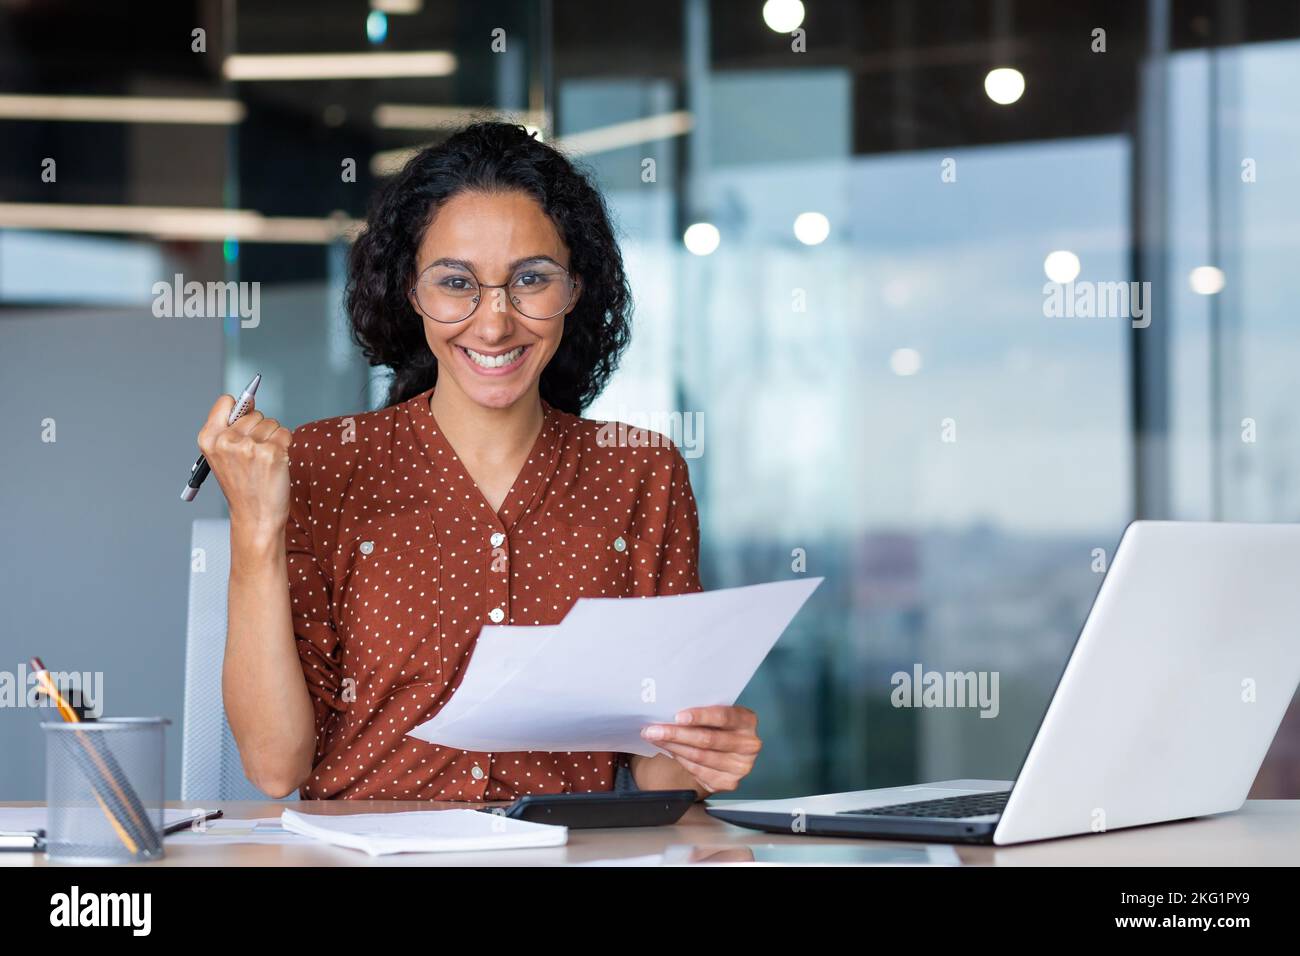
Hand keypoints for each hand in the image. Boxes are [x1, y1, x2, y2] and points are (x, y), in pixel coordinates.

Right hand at [197, 394, 292, 540]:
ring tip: (265, 462)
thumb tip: (249, 399)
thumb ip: (231, 428)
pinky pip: (286, 433)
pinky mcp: (271, 452)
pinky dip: (286, 445)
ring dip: (274, 439)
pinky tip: (276, 463)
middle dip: (260, 430)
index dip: (240, 409)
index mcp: (209, 439)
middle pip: (254, 413)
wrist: (256, 517)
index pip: (226, 401)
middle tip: (255, 456)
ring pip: (272, 423)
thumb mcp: (224, 456)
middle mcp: (226, 441)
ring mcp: (249, 446)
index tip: (245, 422)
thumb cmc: (243, 487)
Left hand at [640, 706, 760, 793]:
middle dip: (676, 734)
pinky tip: (669, 750)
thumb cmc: (718, 728)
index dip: (700, 716)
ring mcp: (740, 766)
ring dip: (673, 747)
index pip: (723, 717)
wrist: (727, 753)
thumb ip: (703, 713)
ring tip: (655, 738)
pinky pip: (698, 770)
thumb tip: (668, 710)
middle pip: (707, 739)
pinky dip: (680, 759)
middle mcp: (749, 744)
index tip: (678, 717)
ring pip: (699, 756)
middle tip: (653, 730)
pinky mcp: (729, 782)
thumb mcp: (717, 716)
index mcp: (747, 721)